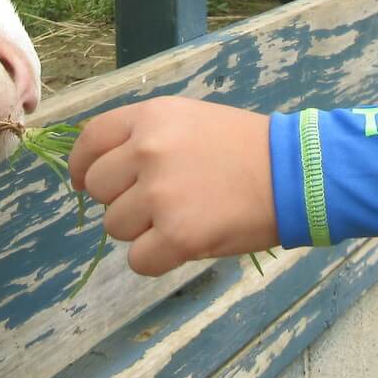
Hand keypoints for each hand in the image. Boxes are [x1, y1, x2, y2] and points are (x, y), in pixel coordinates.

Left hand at [68, 97, 279, 276]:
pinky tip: (185, 243)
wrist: (297, 173)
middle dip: (120, 199)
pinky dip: (157, 258)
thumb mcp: (190, 119)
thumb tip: (100, 168)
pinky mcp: (177, 235)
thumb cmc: (246, 147)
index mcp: (150, 117)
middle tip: (157, 202)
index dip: (80, 166)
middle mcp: (148, 151)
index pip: (89, 141)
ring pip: (114, 226)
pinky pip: (138, 260)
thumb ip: (145, 136)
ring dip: (141, 230)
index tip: (82, 183)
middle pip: (97, 188)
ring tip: (182, 217)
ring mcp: (160, 194)